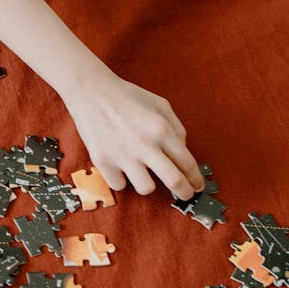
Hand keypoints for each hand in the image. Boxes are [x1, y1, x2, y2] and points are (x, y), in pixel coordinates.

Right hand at [63, 66, 204, 199]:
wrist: (91, 92)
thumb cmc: (127, 97)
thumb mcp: (160, 104)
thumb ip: (177, 128)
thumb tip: (183, 153)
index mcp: (161, 128)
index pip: (187, 163)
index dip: (196, 179)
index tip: (197, 186)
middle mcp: (144, 144)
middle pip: (173, 181)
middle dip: (184, 192)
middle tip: (185, 195)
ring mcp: (122, 154)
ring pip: (146, 188)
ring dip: (149, 183)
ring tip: (144, 173)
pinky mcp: (102, 161)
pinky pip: (119, 185)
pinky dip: (122, 179)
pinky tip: (121, 167)